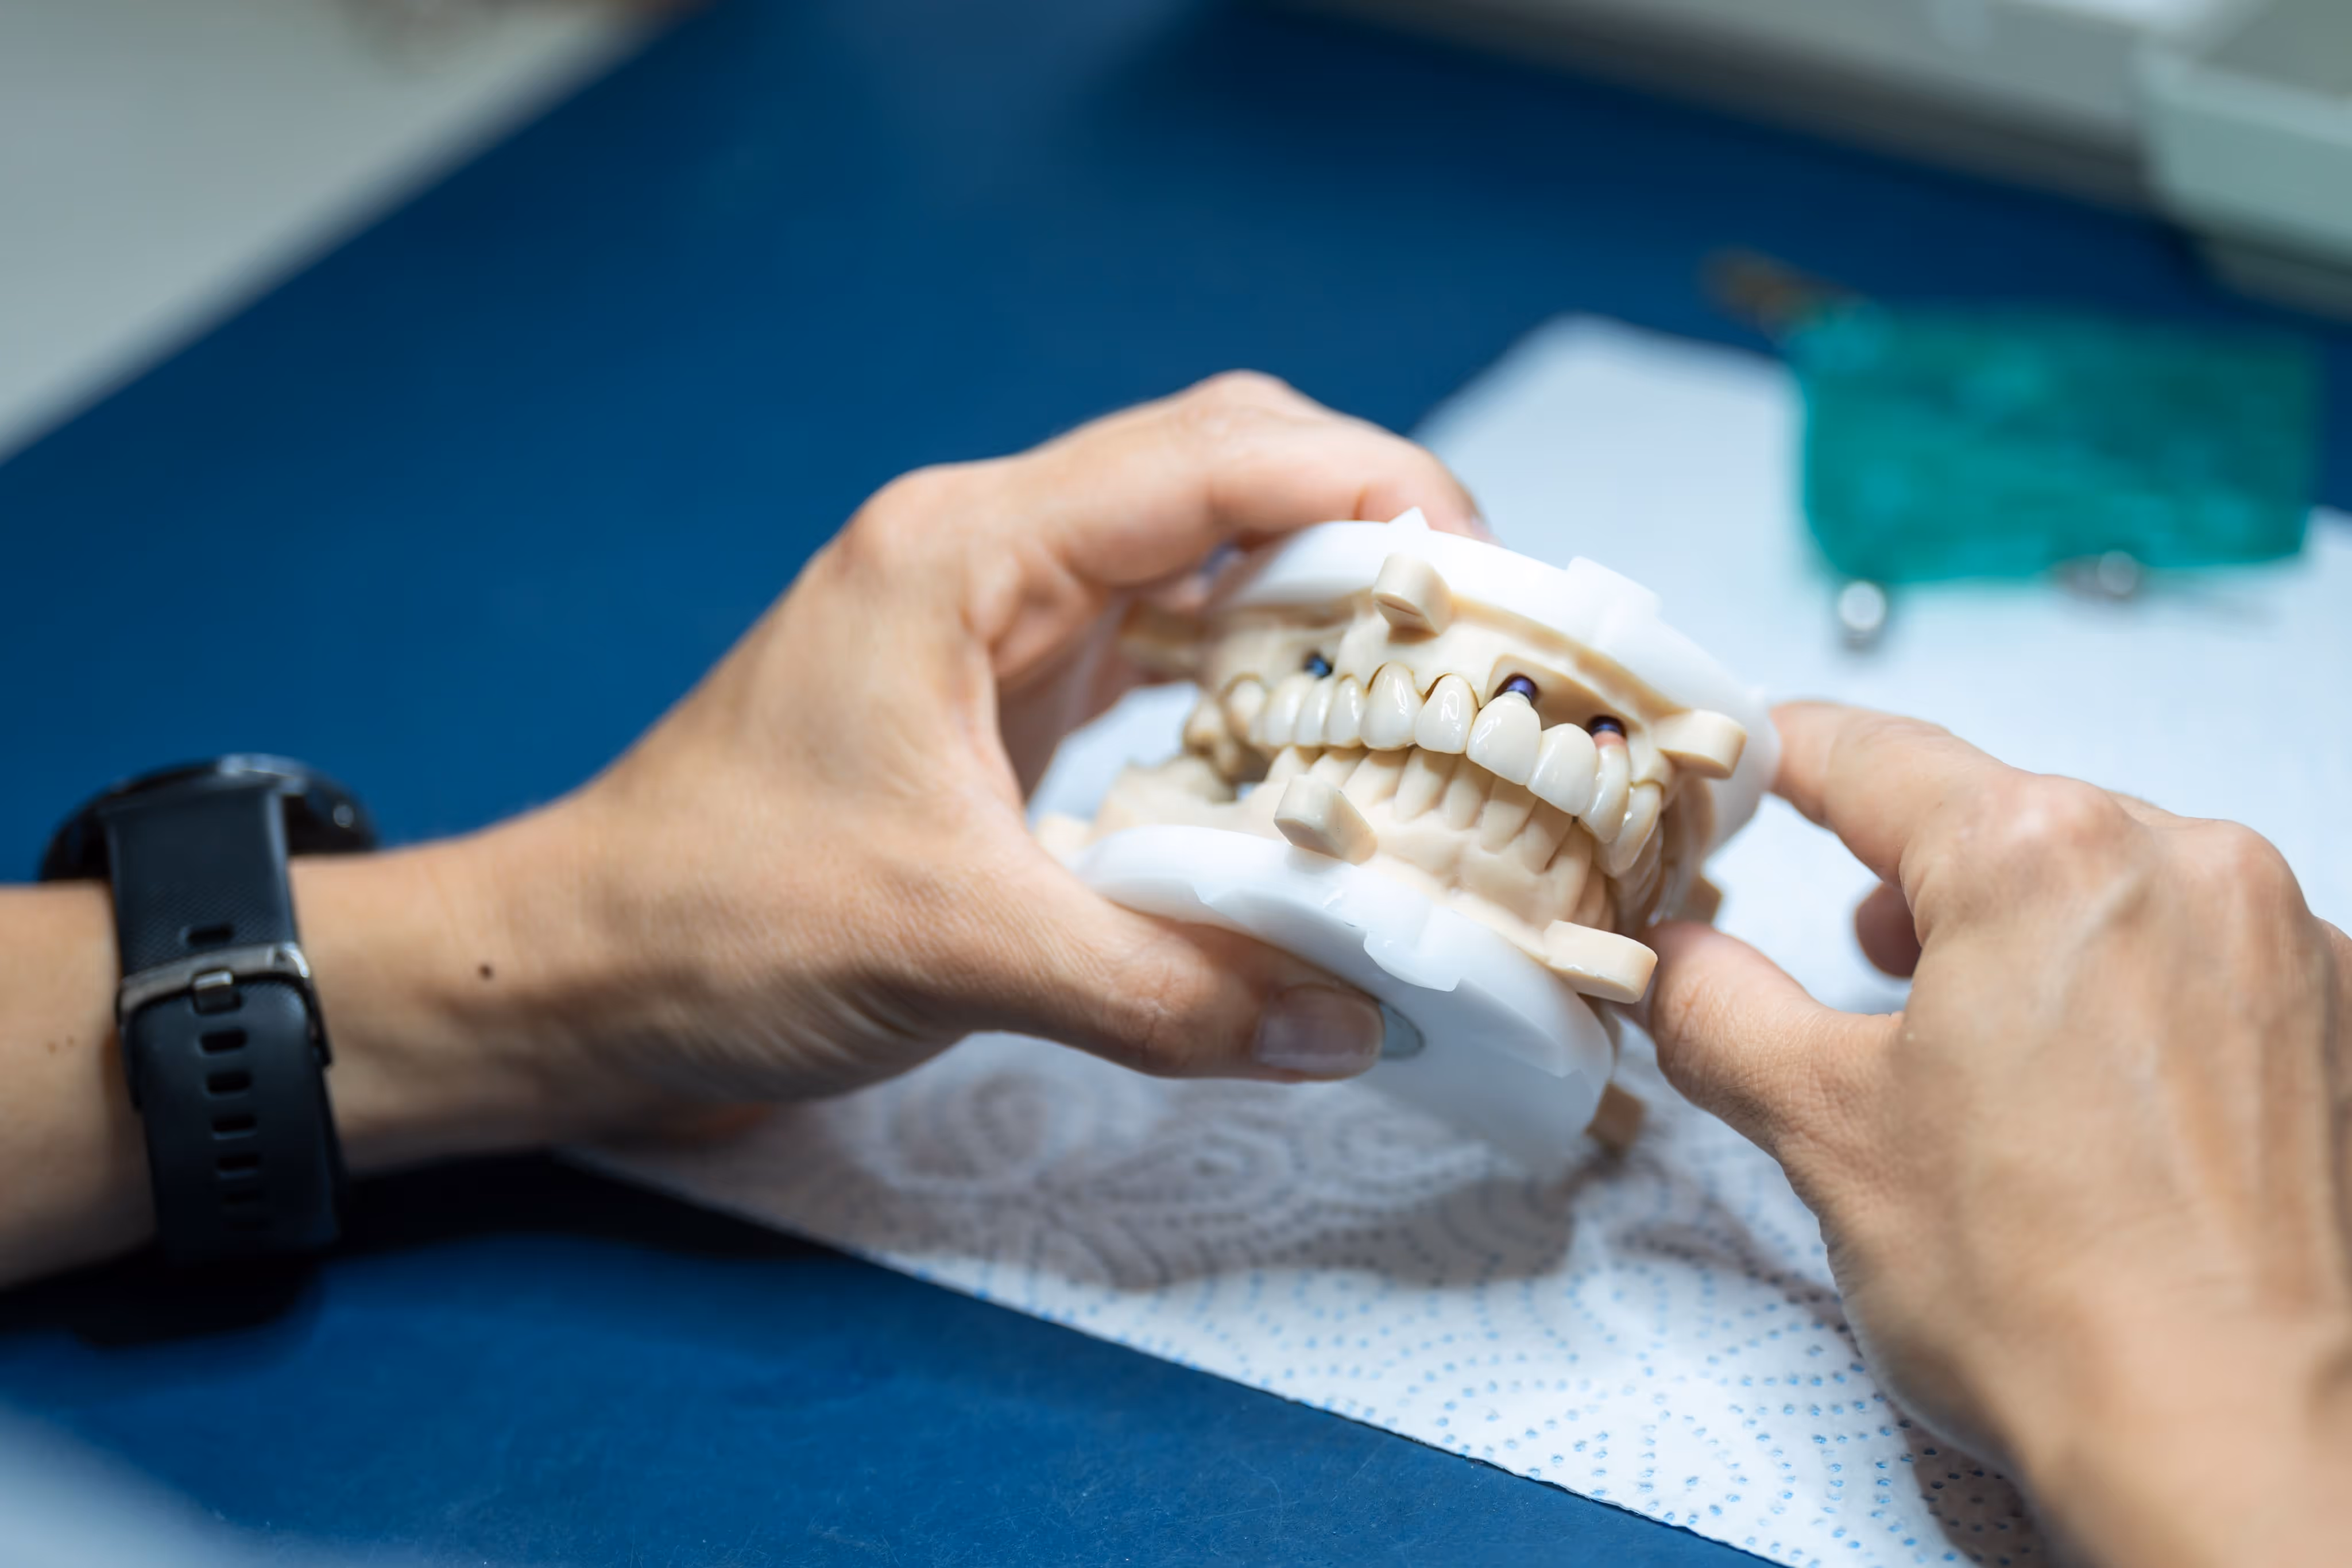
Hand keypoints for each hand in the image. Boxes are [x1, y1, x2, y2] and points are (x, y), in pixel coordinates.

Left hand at [466, 373, 1479, 1120]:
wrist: (576, 973)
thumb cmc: (710, 921)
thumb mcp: (956, 951)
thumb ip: (1168, 989)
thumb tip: (1349, 1022)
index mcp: (966, 550)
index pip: (1212, 459)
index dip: (1370, 488)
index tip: (1486, 567)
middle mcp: (984, 557)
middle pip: (1220, 473)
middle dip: (1362, 532)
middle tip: (1478, 632)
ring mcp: (987, 627)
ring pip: (1193, 559)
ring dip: (1312, 609)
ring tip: (1429, 688)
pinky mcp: (993, 703)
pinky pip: (1154, 655)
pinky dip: (1245, 687)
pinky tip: (1310, 755)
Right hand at [1644, 702, 2351, 1566]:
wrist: (2237, 1443)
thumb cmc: (2048, 1296)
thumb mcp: (1821, 1130)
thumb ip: (1717, 1008)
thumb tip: (1671, 956)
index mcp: (2040, 856)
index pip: (1867, 754)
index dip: (1771, 758)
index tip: (1728, 767)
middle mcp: (2182, 861)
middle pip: (1993, 821)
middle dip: (1908, 884)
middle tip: (1851, 967)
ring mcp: (2281, 937)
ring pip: (2100, 883)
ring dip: (2017, 938)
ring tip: (1967, 1045)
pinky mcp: (2335, 1017)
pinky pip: (2192, 950)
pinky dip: (2118, 989)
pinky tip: (2083, 1095)